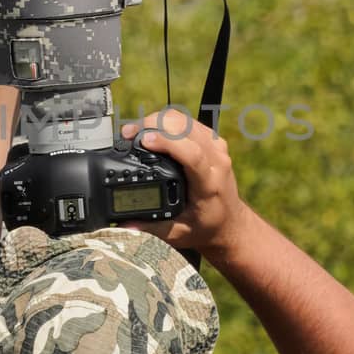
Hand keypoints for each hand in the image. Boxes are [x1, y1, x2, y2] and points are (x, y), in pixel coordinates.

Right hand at [118, 109, 251, 264]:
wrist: (230, 223)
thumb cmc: (207, 226)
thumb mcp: (178, 233)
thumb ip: (151, 228)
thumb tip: (124, 224)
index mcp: (209, 184)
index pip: (192, 153)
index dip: (167, 142)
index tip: (144, 140)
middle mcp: (216, 161)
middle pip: (186, 129)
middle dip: (153, 124)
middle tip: (128, 135)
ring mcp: (216, 148)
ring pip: (185, 120)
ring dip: (157, 120)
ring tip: (134, 132)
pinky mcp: (213, 141)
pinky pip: (188, 121)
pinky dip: (166, 121)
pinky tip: (151, 130)